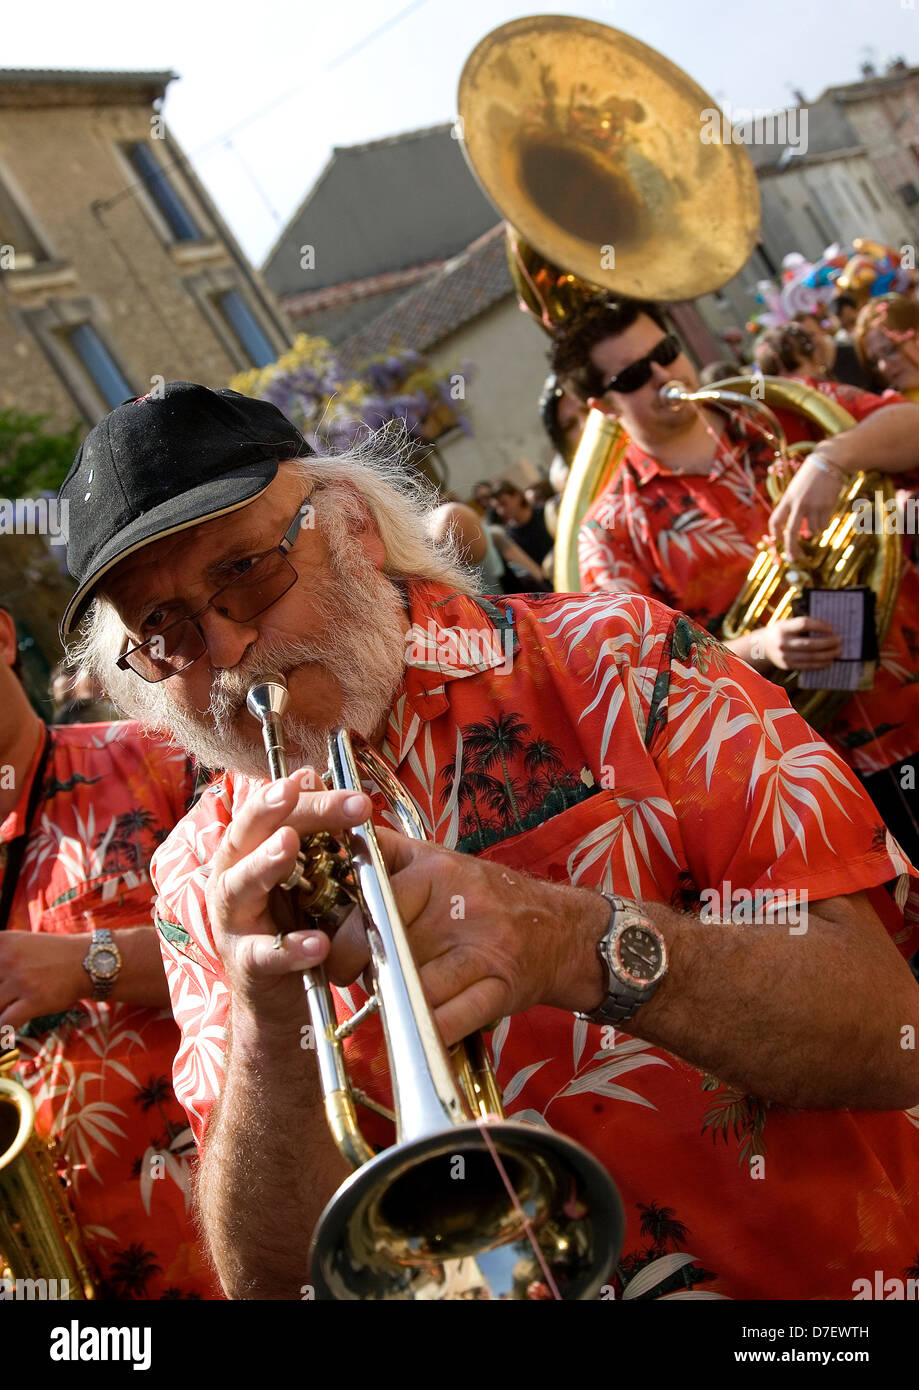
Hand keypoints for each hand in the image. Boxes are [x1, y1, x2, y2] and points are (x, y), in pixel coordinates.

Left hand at [0, 931, 89, 1031]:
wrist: (88, 961)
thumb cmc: (52, 955)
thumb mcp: (19, 944)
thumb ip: (0, 957)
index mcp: (2, 943)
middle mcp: (7, 959)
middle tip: (3, 1001)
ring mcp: (21, 980)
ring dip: (0, 1012)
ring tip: (6, 1012)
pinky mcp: (34, 1000)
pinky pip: (5, 1024)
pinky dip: (1, 1033)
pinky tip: (3, 1037)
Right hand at [202, 769, 371, 1024]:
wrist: (280, 1000)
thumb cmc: (291, 922)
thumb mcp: (300, 871)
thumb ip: (305, 827)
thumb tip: (309, 773)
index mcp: (245, 853)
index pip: (267, 812)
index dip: (295, 794)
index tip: (323, 777)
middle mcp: (230, 881)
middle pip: (247, 837)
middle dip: (273, 811)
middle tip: (295, 791)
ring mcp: (233, 924)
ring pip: (238, 888)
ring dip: (263, 864)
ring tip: (290, 845)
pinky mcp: (246, 967)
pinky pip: (266, 955)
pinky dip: (291, 948)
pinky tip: (319, 941)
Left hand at [325, 829, 608, 1045]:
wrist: (562, 928)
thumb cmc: (487, 896)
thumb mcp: (439, 858)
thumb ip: (389, 852)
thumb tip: (336, 843)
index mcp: (437, 870)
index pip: (376, 902)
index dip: (348, 936)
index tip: (337, 955)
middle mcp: (460, 905)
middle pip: (393, 948)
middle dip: (366, 972)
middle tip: (357, 981)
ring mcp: (484, 947)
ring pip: (420, 985)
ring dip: (396, 1002)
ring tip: (387, 1000)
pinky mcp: (503, 986)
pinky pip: (455, 1017)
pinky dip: (431, 1029)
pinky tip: (420, 1028)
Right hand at [755, 617, 841, 670]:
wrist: (761, 647)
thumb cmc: (780, 632)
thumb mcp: (786, 624)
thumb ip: (802, 625)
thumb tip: (828, 630)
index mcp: (783, 628)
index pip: (804, 624)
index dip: (820, 626)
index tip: (832, 628)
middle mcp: (782, 642)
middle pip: (810, 644)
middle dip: (828, 643)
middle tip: (840, 641)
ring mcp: (784, 656)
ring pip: (811, 657)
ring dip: (828, 655)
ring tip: (838, 651)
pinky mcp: (787, 665)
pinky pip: (808, 666)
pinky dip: (821, 664)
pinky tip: (829, 660)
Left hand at [768, 455, 844, 560]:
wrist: (828, 462)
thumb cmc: (810, 477)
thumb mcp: (795, 489)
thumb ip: (793, 507)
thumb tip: (800, 532)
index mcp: (787, 499)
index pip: (775, 521)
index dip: (775, 534)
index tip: (777, 541)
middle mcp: (798, 504)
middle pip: (792, 533)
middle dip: (792, 548)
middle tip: (794, 558)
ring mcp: (814, 506)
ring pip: (813, 531)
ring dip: (814, 531)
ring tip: (817, 516)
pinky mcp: (827, 506)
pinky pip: (824, 525)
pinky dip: (823, 525)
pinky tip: (825, 512)